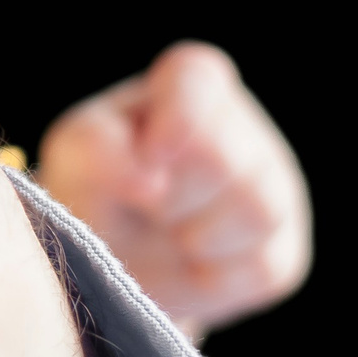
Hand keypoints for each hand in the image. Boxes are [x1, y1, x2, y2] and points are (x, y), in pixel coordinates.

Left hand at [35, 41, 311, 338]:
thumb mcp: (75, 157)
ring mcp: (273, 189)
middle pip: (224, 159)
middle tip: (145, 208)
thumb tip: (151, 180)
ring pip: (259, 209)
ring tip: (166, 235)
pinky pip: (263, 266)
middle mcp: (241, 129)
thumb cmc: (95, 192)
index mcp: (187, 88)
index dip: (178, 118)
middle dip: (171, 196)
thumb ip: (98, 149)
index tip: (150, 156)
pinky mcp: (282, 253)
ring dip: (194, 236)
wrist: (113, 269)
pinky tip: (189, 265)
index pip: (198, 78)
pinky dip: (212, 279)